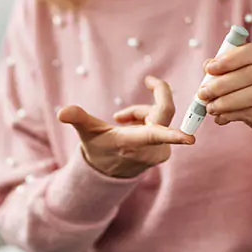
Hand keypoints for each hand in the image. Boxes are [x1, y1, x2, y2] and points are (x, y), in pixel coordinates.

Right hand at [58, 76, 193, 178]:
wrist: (108, 172)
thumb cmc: (98, 149)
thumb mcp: (87, 133)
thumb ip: (78, 119)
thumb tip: (61, 112)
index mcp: (133, 143)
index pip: (155, 136)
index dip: (173, 135)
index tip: (189, 139)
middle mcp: (151, 149)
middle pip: (163, 111)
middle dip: (148, 99)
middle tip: (150, 80)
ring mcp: (160, 151)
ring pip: (160, 115)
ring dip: (142, 112)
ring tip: (121, 119)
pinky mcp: (165, 150)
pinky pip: (162, 123)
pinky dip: (147, 119)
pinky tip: (132, 126)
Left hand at [197, 44, 251, 177]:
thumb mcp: (244, 90)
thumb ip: (227, 76)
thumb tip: (207, 65)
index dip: (231, 58)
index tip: (209, 68)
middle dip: (222, 83)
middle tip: (202, 93)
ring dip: (227, 100)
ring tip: (210, 108)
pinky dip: (233, 114)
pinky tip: (221, 119)